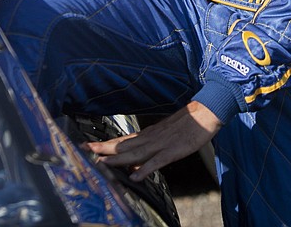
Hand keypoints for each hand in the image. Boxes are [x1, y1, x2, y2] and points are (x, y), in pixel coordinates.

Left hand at [86, 101, 221, 181]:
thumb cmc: (187, 125)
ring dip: (117, 159)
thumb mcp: (165, 137)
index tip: (87, 147)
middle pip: (123, 146)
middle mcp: (150, 138)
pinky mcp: (173, 151)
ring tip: (101, 163)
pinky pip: (157, 162)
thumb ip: (149, 151)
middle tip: (84, 151)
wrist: (205, 113)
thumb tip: (134, 168)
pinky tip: (135, 177)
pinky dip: (145, 169)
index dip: (105, 145)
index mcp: (148, 135)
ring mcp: (161, 144)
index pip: (122, 141)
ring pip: (135, 153)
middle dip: (103, 150)